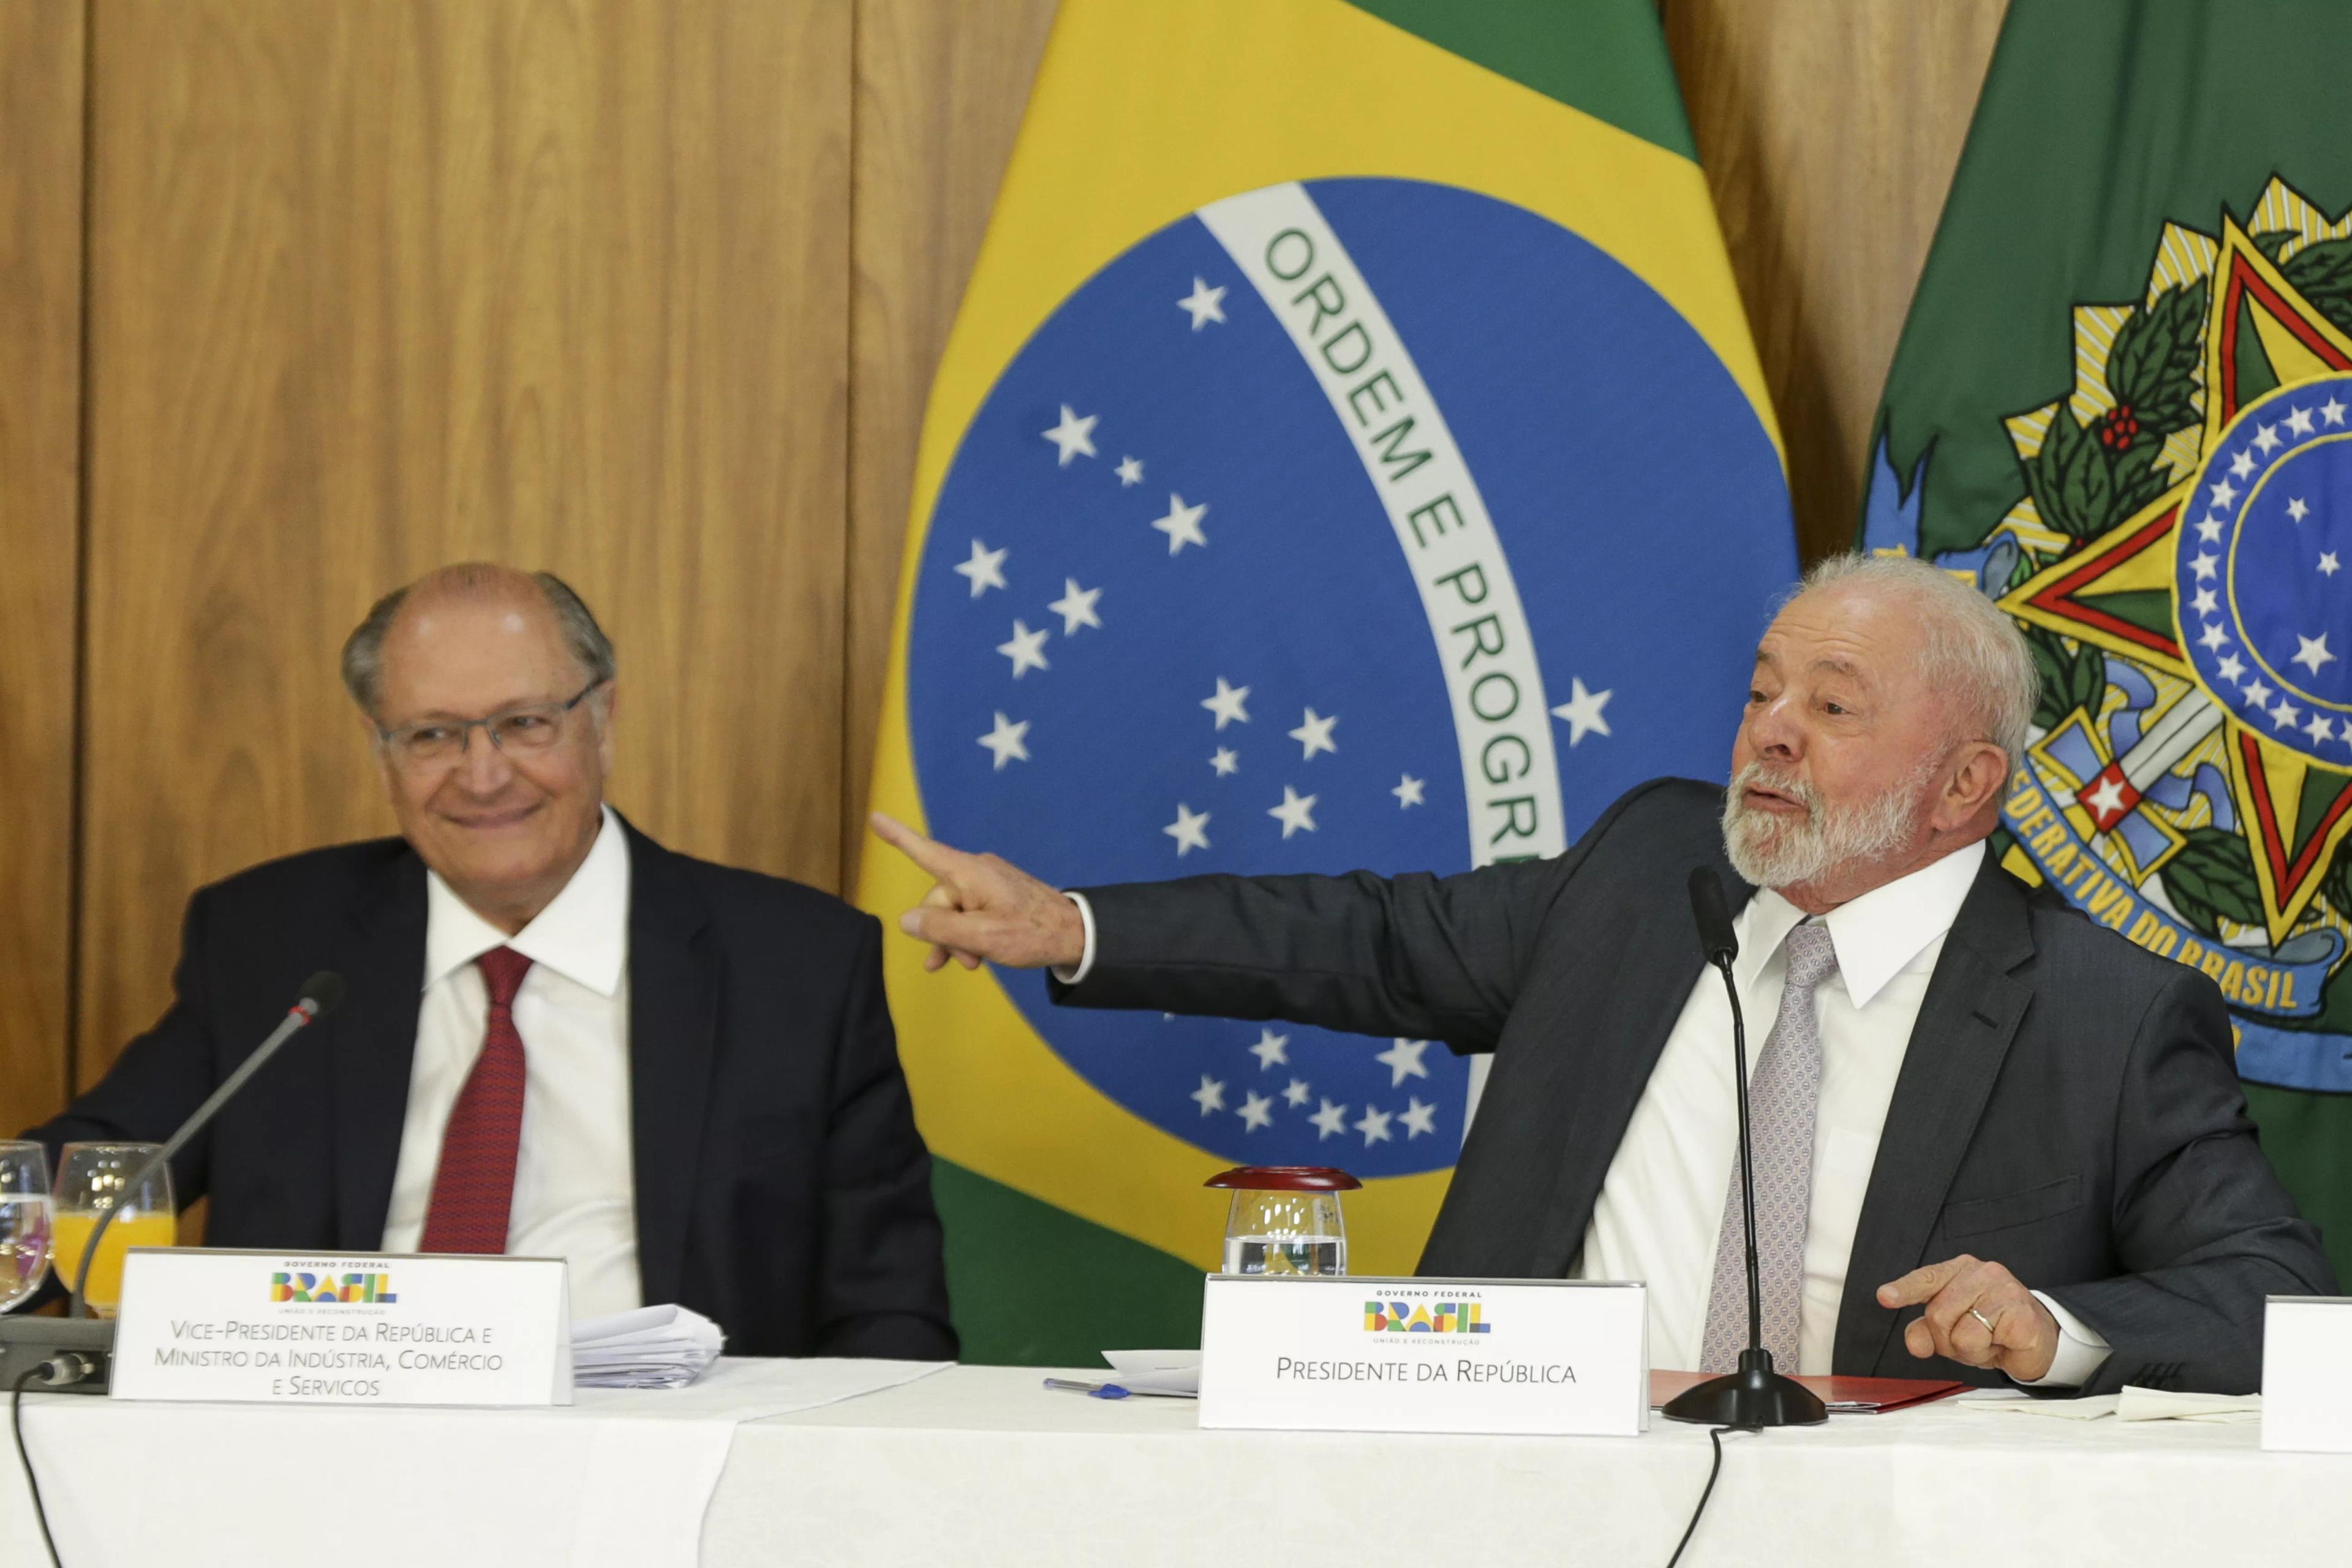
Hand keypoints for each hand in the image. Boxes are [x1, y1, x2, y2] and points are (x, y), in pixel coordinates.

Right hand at [868, 812, 1086, 972]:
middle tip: (966, 961)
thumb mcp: (983, 937)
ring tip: (973, 963)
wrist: (1076, 935)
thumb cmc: (1032, 933)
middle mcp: (976, 871)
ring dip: (956, 938)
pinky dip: (967, 933)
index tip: (875, 817)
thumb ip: (941, 929)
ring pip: (953, 911)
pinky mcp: (998, 895)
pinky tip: (972, 956)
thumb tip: (907, 920)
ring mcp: (988, 883)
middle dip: (943, 932)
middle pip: (938, 900)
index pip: (925, 851)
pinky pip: (969, 912)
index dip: (898, 837)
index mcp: (970, 873)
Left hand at [1876, 1254, 2059, 1381]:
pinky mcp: (2020, 1311)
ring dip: (1969, 1349)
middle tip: (1972, 1340)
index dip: (1904, 1290)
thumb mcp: (1951, 1332)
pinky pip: (1981, 1340)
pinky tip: (2003, 1342)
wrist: (2038, 1341)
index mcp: (1959, 1270)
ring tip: (1988, 1341)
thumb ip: (1926, 1333)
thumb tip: (1915, 1343)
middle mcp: (1980, 1272)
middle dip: (1947, 1340)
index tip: (1885, 1297)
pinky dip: (1988, 1351)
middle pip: (1937, 1314)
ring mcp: (2003, 1288)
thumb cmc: (1991, 1331)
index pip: (1926, 1278)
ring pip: (1958, 1331)